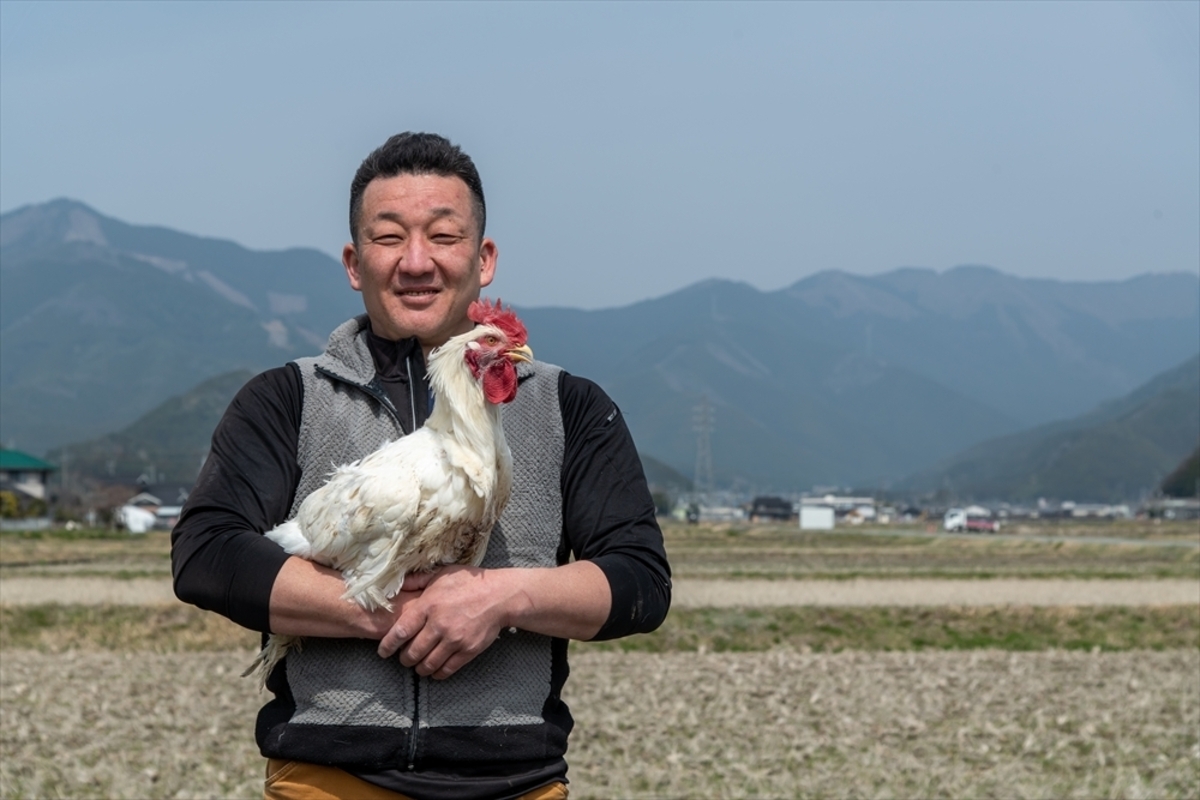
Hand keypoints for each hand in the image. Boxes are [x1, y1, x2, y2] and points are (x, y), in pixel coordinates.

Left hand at [376, 566, 514, 679]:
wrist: (499, 596)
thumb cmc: (469, 583)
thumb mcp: (441, 574)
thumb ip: (418, 581)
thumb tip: (397, 585)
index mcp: (429, 605)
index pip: (401, 631)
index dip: (388, 645)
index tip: (383, 651)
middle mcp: (439, 625)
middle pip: (412, 653)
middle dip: (404, 659)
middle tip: (404, 658)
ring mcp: (454, 640)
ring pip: (428, 665)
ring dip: (419, 668)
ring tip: (418, 665)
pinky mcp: (468, 650)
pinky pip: (447, 669)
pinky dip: (437, 673)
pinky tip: (435, 670)